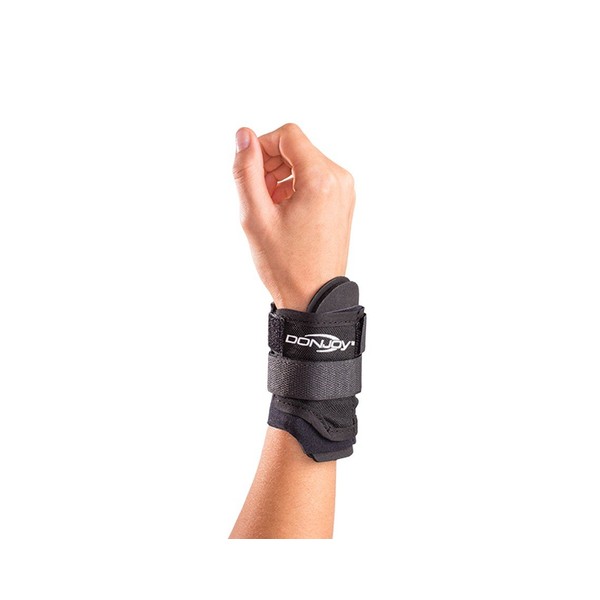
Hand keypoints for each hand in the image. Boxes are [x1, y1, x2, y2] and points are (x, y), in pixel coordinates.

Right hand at [233, 123, 354, 310]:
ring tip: (269, 209)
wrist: (313, 297)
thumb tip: (244, 136)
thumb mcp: (255, 215)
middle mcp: (339, 180)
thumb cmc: (285, 264)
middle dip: (271, 165)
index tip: (250, 174)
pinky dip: (295, 188)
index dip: (262, 147)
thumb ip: (246, 171)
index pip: (288, 135)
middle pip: (297, 148)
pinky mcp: (342, 203)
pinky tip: (283, 213)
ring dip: (281, 177)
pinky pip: (315, 180)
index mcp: (321, 179)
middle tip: (258, 197)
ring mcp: (344, 192)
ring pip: (305, 163)